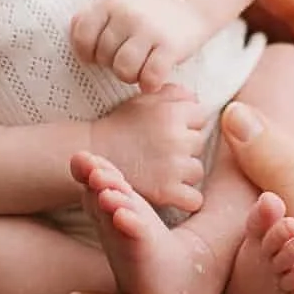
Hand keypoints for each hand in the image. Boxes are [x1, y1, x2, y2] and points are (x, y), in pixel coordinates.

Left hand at [72, 0, 209, 92]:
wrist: (186, 5)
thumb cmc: (142, 15)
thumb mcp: (114, 7)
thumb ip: (89, 19)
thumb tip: (76, 41)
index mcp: (109, 4)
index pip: (82, 37)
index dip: (87, 53)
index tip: (100, 54)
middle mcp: (127, 14)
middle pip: (103, 57)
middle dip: (112, 64)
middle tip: (127, 58)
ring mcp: (149, 29)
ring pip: (123, 70)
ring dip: (130, 76)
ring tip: (139, 69)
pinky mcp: (170, 46)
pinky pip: (150, 76)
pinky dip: (149, 84)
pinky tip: (152, 81)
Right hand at [87, 83, 207, 212]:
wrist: (91, 156)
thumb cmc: (120, 126)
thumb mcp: (144, 100)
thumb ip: (173, 94)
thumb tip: (196, 98)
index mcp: (173, 112)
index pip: (201, 117)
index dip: (186, 124)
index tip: (168, 131)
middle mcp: (177, 138)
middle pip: (200, 143)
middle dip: (185, 147)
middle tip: (159, 150)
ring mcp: (174, 166)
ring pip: (197, 171)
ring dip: (183, 173)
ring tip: (159, 169)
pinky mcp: (167, 191)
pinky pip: (193, 199)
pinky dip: (184, 199)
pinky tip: (168, 191)